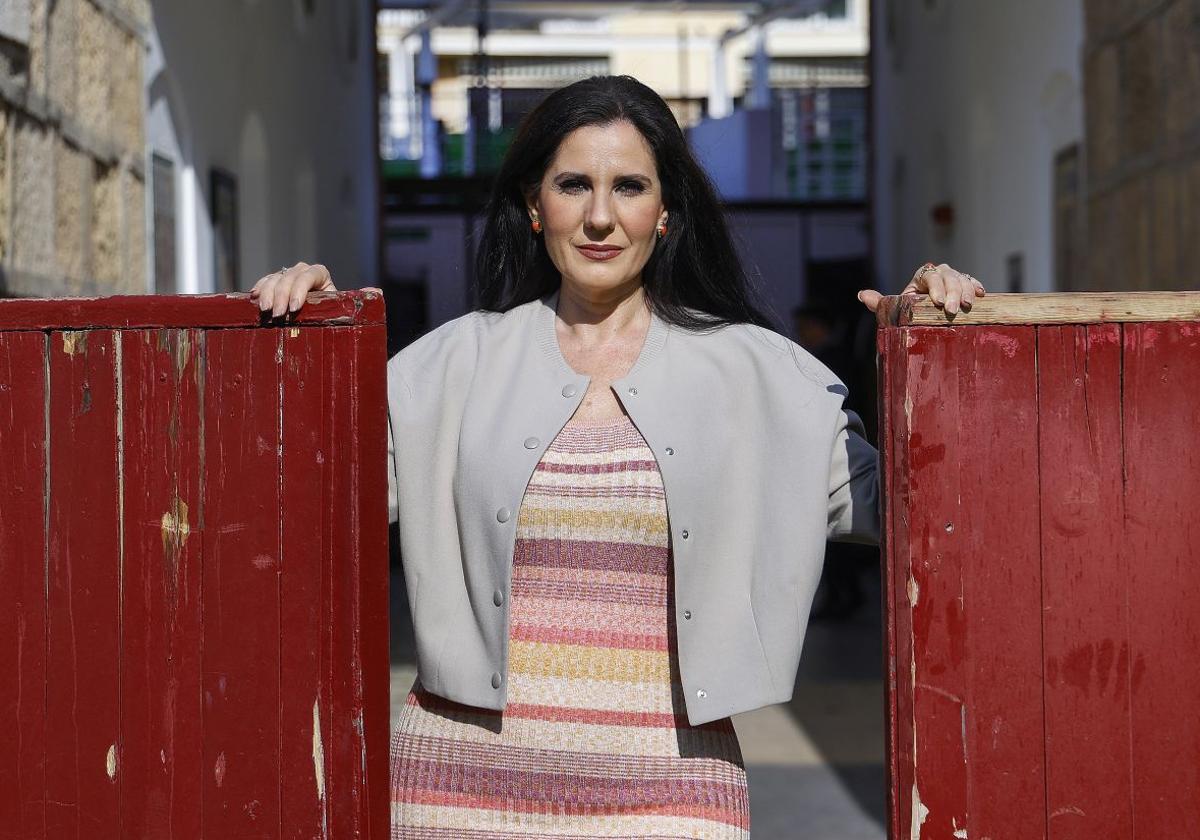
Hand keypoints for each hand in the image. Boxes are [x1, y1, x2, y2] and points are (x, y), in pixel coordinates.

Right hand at [248, 262, 336, 317]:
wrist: (322, 313)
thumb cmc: (331, 313)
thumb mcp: (335, 309)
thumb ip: (335, 309)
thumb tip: (342, 313)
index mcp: (320, 273)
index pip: (308, 276)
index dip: (299, 291)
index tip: (293, 309)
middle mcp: (303, 270)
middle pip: (289, 278)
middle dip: (281, 297)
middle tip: (277, 315)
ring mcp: (288, 274)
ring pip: (275, 279)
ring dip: (268, 294)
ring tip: (265, 310)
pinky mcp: (277, 281)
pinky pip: (265, 281)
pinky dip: (260, 288)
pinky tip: (254, 296)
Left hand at [856, 263, 985, 315]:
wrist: (928, 320)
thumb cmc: (911, 314)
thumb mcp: (897, 309)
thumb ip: (882, 303)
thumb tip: (862, 295)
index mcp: (921, 278)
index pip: (929, 276)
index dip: (935, 287)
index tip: (937, 302)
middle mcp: (938, 275)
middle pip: (947, 277)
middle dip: (951, 292)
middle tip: (952, 310)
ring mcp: (954, 280)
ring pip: (962, 279)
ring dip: (965, 291)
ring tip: (967, 306)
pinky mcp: (966, 287)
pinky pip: (973, 282)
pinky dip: (976, 287)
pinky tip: (981, 295)